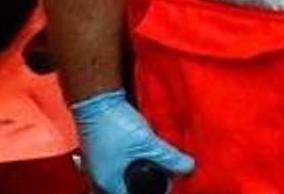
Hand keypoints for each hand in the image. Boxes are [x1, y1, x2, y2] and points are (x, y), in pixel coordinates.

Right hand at [71, 89, 194, 193]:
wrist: (95, 99)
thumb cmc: (114, 122)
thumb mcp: (147, 142)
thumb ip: (170, 157)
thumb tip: (189, 167)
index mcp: (109, 182)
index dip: (154, 190)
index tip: (164, 181)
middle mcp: (98, 178)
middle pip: (126, 190)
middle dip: (145, 184)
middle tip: (161, 174)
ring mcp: (94, 167)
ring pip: (118, 180)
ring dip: (133, 175)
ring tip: (149, 165)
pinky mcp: (95, 154)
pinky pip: (111, 169)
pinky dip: (124, 166)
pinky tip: (134, 156)